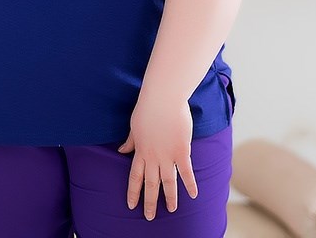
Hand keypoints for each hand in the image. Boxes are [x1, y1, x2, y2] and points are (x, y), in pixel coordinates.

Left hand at [117, 94, 197, 220]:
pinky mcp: (182, 150)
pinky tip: (194, 195)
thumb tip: (121, 150)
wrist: (162, 98)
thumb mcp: (134, 126)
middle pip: (151, 184)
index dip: (133, 192)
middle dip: (149, 202)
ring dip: (170, 198)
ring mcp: (167, 155)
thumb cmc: (147, 108)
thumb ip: (130, 141)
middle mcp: (153, 157)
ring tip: (171, 210)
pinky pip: (186, 171)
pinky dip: (190, 184)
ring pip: (168, 182)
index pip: (135, 177)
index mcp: (140, 151)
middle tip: (149, 217)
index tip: (131, 205)